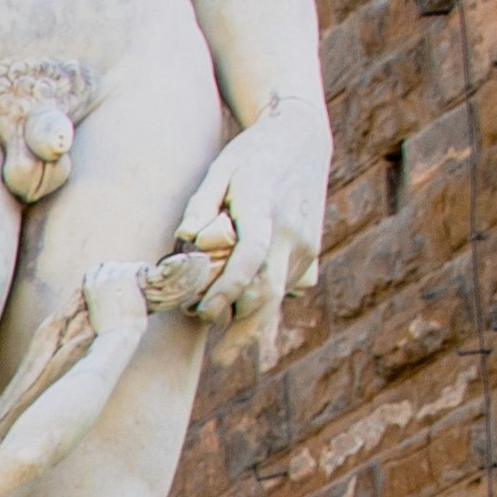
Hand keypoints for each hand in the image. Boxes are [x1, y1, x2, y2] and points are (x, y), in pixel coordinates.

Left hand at [146, 111, 323, 334]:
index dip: (227, 289)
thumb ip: (200, 205)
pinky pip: (288, 287)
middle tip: (220, 357)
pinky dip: (267, 302)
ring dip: (253, 319)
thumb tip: (184, 241)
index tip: (205, 312)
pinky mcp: (312, 252)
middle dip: (245, 330)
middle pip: (269, 292)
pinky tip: (246, 309)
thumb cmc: (251, 154)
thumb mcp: (219, 169)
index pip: (249, 257)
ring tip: (229, 343)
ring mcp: (306, 244)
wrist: (302, 138)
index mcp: (263, 207)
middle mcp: (291, 231)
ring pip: (279, 295)